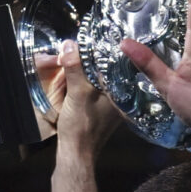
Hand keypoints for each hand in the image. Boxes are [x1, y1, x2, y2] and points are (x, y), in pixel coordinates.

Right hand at [48, 40, 123, 191]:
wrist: (75, 154)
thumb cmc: (82, 126)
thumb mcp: (77, 93)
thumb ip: (75, 68)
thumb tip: (70, 44)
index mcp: (121, 93)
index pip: (118, 65)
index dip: (108, 50)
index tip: (98, 36)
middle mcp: (119, 99)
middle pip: (108, 71)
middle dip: (94, 60)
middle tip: (82, 45)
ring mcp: (108, 107)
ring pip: (98, 81)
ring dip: (87, 70)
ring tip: (75, 56)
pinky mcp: (97, 113)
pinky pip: (92, 91)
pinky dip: (83, 82)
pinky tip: (73, 76)